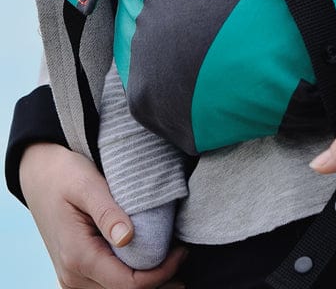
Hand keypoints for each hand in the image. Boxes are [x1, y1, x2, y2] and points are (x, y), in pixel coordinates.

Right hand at [19, 143, 186, 288]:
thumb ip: (108, 211)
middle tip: (183, 254)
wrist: (37, 174)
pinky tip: (147, 263)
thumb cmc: (63, 174)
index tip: (181, 250)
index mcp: (78, 256)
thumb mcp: (86, 184)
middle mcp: (72, 276)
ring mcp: (71, 278)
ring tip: (171, 260)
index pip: (128, 284)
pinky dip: (128, 280)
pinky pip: (105, 286)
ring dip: (145, 282)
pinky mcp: (74, 272)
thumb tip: (128, 237)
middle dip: (158, 280)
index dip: (160, 273)